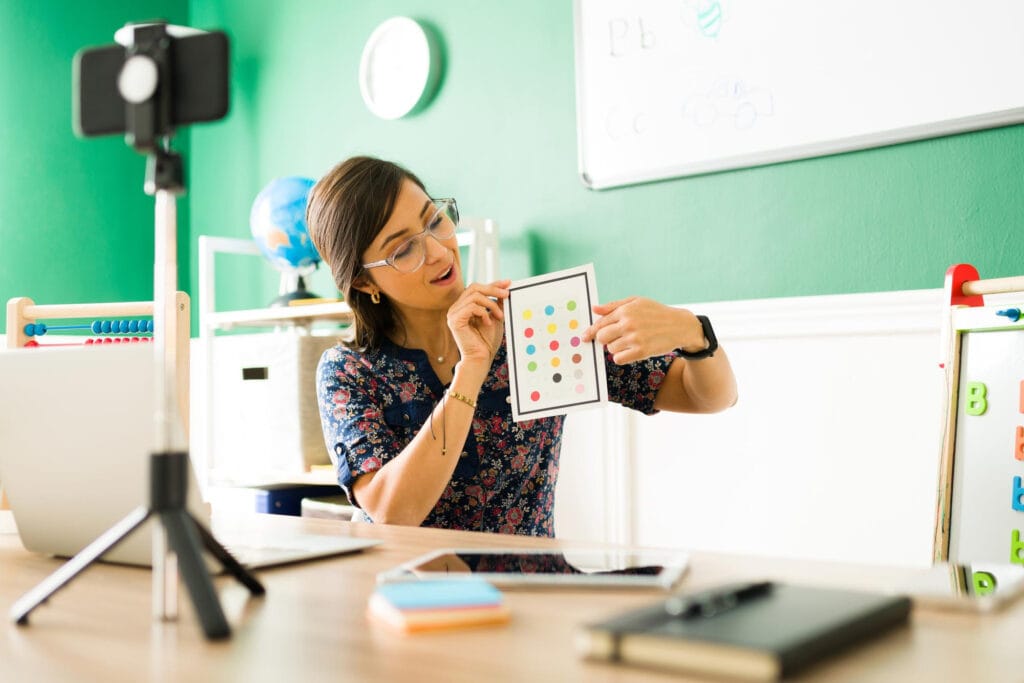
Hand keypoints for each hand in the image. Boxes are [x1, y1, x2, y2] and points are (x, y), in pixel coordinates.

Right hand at [447, 279, 509, 364]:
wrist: (481, 358)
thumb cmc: (486, 341)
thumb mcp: (495, 317)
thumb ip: (497, 303)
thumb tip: (505, 288)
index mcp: (464, 306)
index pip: (477, 288)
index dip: (493, 284)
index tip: (507, 283)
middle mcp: (456, 308)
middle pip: (474, 287)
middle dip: (493, 289)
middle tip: (506, 294)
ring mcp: (453, 314)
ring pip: (474, 296)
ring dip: (491, 305)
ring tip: (499, 316)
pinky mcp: (454, 320)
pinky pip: (471, 307)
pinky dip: (483, 313)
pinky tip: (488, 323)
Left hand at [582, 296, 704, 363]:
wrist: (680, 326)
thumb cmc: (656, 313)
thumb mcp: (636, 302)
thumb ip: (614, 306)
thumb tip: (594, 309)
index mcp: (625, 310)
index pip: (600, 323)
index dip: (591, 331)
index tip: (585, 337)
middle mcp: (628, 324)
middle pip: (602, 337)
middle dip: (605, 339)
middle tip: (616, 337)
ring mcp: (634, 338)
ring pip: (610, 349)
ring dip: (616, 347)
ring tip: (629, 342)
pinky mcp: (641, 351)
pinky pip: (618, 359)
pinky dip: (621, 357)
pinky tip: (630, 350)